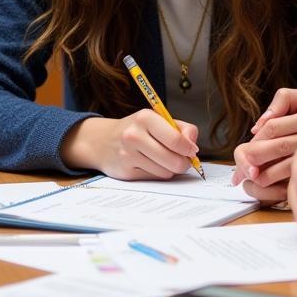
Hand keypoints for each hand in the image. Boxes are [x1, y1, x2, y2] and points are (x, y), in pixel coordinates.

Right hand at [61, 111, 199, 179]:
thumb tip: (193, 147)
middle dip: (184, 163)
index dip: (190, 149)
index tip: (192, 151)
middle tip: (183, 160)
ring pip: (166, 172)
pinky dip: (157, 174)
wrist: (102, 141)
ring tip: (162, 159)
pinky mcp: (125, 172)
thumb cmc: (137, 130)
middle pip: (174, 161)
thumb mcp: (157, 120)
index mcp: (145, 118)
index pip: (176, 140)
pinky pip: (154, 179)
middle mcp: (134, 135)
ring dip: (169, 169)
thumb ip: (182, 129)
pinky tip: (149, 165)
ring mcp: (128, 155)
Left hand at [231, 87, 296, 190]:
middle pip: (278, 148)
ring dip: (266, 175)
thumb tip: (258, 126)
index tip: (243, 148)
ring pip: (288, 167)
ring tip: (250, 179)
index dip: (255, 139)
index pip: (274, 128)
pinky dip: (282, 184)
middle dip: (255, 159)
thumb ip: (279, 102)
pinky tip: (269, 187)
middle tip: (239, 169)